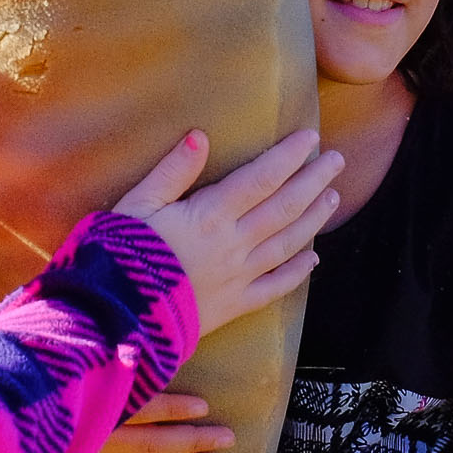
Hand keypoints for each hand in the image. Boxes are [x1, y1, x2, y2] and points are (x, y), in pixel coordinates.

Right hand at [114, 128, 343, 335]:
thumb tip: (201, 136)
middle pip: (284, 208)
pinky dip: (297, 273)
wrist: (116, 316)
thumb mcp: (136, 204)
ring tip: (332, 198)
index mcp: (210, 215)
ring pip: (287, 244)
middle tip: (337, 161)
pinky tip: (313, 259)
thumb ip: (171, 172)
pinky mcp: (233, 305)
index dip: (289, 156)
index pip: (261, 178)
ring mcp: (238, 277)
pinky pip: (274, 288)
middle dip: (314, 182)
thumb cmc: (119, 254)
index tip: (311, 138)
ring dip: (314, 219)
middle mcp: (233, 244)